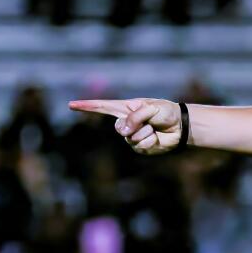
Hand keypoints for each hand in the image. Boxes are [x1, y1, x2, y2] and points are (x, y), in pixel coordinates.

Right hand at [67, 97, 183, 154]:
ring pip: (131, 138)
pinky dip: (150, 142)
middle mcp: (126, 122)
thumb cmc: (166, 112)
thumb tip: (123, 131)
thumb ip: (136, 117)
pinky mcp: (140, 147)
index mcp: (125, 108)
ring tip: (155, 128)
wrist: (180, 126)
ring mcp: (132, 136)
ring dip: (146, 133)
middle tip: (149, 122)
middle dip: (134, 125)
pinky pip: (140, 146)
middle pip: (119, 128)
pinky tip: (156, 138)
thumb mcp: (151, 108)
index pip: (102, 107)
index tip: (71, 105)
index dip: (86, 106)